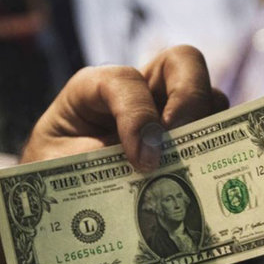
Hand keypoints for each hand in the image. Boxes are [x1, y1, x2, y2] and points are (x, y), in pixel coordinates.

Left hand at [0, 46, 229, 263]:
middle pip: (183, 63)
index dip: (137, 114)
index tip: (141, 159)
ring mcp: (165, 114)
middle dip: (191, 98)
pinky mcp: (182, 144)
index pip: (124, 81)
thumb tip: (147, 171)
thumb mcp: (57, 167)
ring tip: (198, 171)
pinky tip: (206, 189)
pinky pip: (213, 139)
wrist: (53, 200)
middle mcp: (137, 92)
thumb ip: (95, 163)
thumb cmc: (48, 175)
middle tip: (185, 144)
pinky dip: (215, 158)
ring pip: (209, 99)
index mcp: (95, 90)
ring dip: (209, 132)